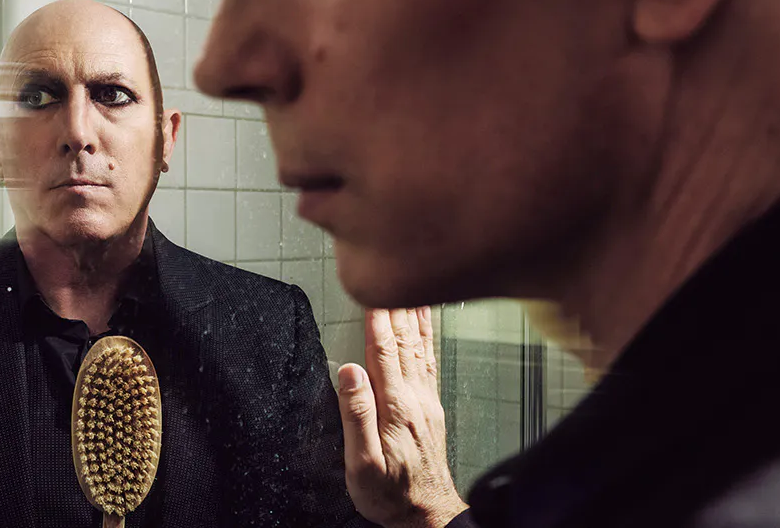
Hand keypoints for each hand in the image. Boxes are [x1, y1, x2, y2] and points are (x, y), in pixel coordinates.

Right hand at [337, 308, 467, 527]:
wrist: (428, 514)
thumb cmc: (390, 494)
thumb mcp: (362, 464)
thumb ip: (356, 415)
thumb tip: (348, 372)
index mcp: (395, 408)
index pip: (383, 352)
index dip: (376, 320)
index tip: (371, 291)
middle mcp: (415, 399)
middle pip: (404, 342)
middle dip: (397, 307)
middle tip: (394, 275)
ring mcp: (426, 401)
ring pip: (420, 347)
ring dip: (415, 316)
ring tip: (413, 288)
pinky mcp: (431, 407)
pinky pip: (429, 361)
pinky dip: (426, 337)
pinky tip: (423, 326)